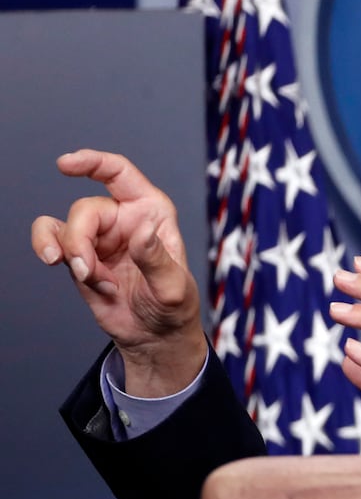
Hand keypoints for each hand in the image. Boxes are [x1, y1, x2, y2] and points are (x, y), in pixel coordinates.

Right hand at [32, 150, 206, 396]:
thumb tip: (140, 231)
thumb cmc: (174, 307)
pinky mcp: (79, 255)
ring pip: (64, 226)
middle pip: (85, 210)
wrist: (154, 336)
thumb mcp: (173, 288)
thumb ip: (156, 260)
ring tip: (86, 277)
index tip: (65, 165)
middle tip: (88, 274)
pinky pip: (50, 238)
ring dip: (67, 251)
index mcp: (152, 212)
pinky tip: (57, 264)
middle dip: (80, 241)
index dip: (93, 162)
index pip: (119, 174)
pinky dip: (48, 248)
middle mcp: (124, 218)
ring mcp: (99, 236)